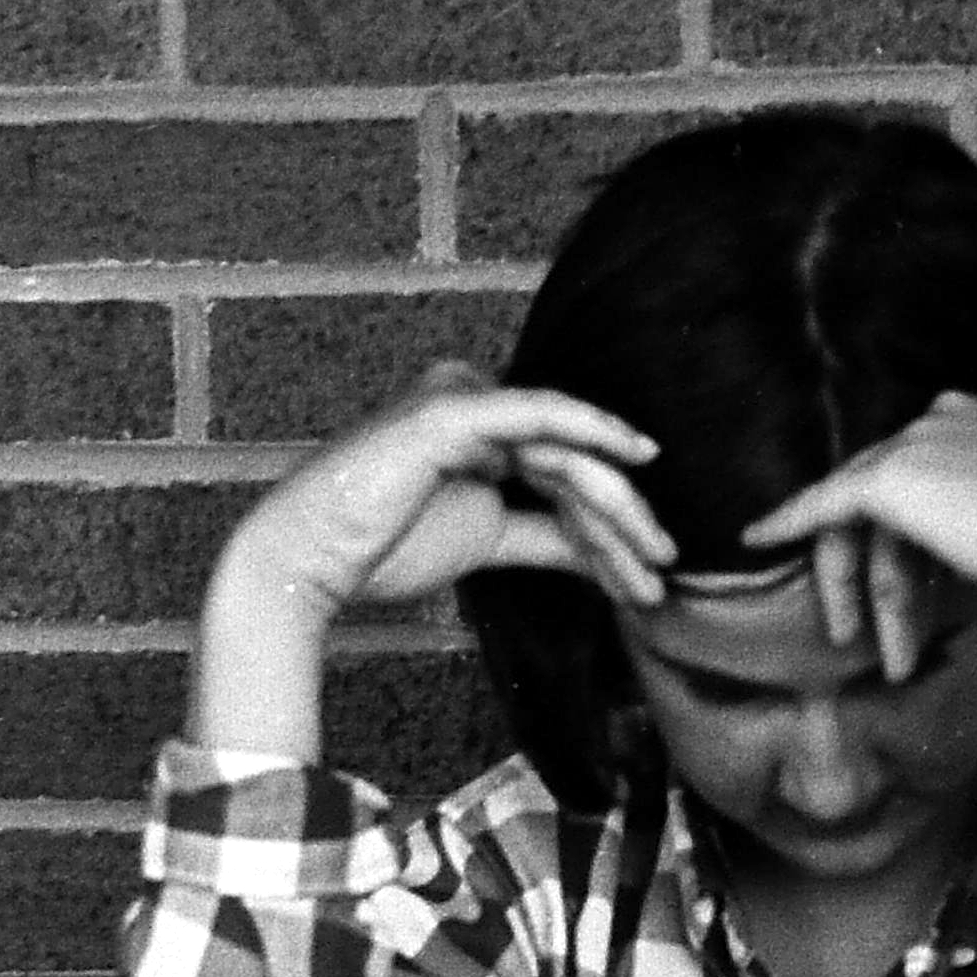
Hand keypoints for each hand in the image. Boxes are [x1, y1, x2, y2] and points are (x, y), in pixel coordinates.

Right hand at [221, 361, 673, 620]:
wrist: (309, 562)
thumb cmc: (380, 549)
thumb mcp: (487, 541)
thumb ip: (544, 536)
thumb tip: (602, 552)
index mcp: (480, 429)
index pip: (564, 472)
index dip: (612, 524)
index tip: (649, 576)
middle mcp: (475, 403)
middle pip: (574, 462)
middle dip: (626, 520)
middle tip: (667, 569)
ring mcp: (461, 400)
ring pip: (567, 451)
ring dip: (618, 508)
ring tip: (652, 560)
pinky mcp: (453, 411)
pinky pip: (540, 414)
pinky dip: (591, 432)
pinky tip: (636, 455)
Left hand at [740, 394, 976, 685]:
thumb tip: (959, 556)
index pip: (923, 477)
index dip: (906, 545)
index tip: (903, 591)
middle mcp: (948, 414)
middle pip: (885, 494)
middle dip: (873, 571)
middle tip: (863, 632)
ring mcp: (918, 440)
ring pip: (864, 518)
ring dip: (866, 591)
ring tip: (876, 652)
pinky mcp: (890, 477)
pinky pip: (824, 504)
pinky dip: (788, 521)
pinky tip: (760, 539)